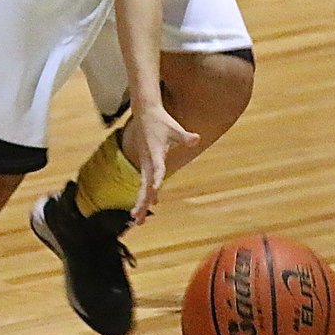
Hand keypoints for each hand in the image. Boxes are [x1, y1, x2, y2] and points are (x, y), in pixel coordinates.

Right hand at [126, 105, 199, 224]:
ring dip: (140, 203)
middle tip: (138, 220)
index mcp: (155, 154)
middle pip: (144, 186)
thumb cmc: (161, 121)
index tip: (154, 190)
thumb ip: (185, 137)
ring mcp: (144, 164)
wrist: (145, 113)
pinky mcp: (145, 163)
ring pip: (142, 187)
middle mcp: (148, 162)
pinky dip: (145, 194)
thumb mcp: (175, 128)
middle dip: (141, 203)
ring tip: (137, 221)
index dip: (156, 180)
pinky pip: (144, 182)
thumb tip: (196, 138)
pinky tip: (151, 203)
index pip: (157, 170)